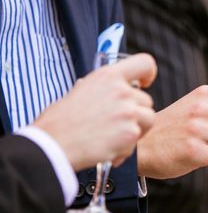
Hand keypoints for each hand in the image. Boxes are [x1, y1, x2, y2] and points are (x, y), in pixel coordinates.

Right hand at [33, 53, 156, 170]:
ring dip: (135, 129)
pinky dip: (124, 149)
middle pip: (147, 100)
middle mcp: (121, 91)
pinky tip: (105, 148)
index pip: (144, 63)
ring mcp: (128, 112)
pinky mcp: (130, 133)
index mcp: (108, 76)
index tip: (144, 83)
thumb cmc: (60, 120)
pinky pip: (137, 142)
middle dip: (136, 112)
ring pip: (148, 120)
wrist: (53, 143)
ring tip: (113, 136)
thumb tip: (110, 92)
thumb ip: (103, 90)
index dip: (148, 74)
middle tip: (116, 123)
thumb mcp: (81, 91)